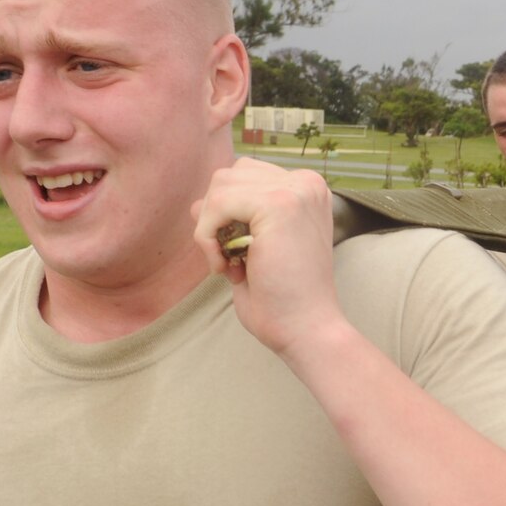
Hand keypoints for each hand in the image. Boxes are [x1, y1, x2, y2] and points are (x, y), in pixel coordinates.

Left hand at [192, 157, 342, 358]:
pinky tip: (225, 266)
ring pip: (220, 185)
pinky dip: (207, 236)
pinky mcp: (279, 203)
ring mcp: (295, 190)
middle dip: (216, 219)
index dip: (227, 216)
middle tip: (231, 261)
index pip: (244, 178)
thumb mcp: (255, 248)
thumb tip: (198, 203)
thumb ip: (233, 219)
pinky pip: (217, 203)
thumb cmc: (282, 298)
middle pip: (229, 176)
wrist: (307, 329)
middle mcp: (306, 183)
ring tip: (229, 263)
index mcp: (306, 191)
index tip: (240, 257)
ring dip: (210, 227)